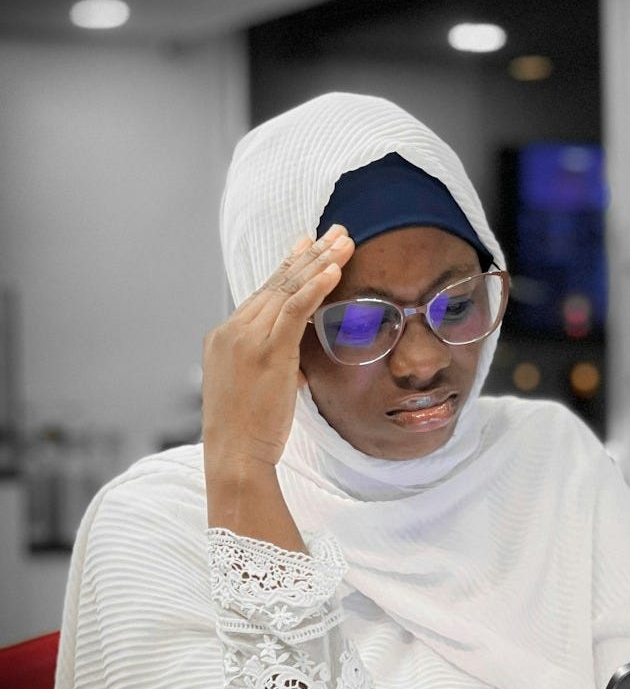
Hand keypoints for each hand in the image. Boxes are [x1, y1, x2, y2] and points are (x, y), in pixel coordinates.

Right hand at [202, 225, 353, 477]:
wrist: (234, 455)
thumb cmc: (249, 433)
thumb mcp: (260, 391)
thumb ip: (274, 368)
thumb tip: (295, 366)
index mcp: (227, 337)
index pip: (264, 294)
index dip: (289, 267)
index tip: (308, 245)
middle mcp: (233, 330)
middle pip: (276, 283)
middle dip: (309, 255)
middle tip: (335, 232)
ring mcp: (246, 338)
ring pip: (286, 290)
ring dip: (319, 263)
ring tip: (344, 242)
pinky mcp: (266, 352)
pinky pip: (293, 309)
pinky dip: (314, 286)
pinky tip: (333, 269)